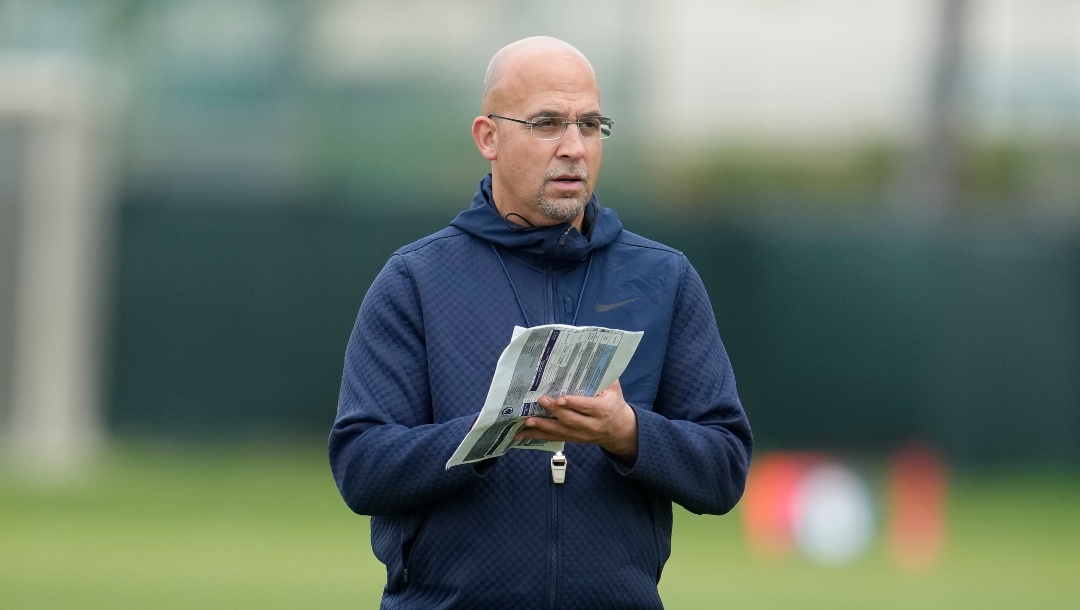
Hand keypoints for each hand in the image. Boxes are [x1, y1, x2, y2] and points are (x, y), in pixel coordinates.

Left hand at [515, 380, 637, 462]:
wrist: (619, 430)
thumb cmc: (614, 403)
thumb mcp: (614, 388)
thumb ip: (604, 376)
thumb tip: (591, 358)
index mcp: (603, 410)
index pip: (587, 407)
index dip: (573, 403)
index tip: (560, 398)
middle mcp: (592, 425)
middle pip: (572, 420)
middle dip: (555, 412)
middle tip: (541, 401)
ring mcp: (581, 434)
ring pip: (561, 431)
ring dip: (543, 426)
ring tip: (528, 421)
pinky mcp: (573, 439)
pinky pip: (555, 438)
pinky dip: (538, 436)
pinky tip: (523, 434)